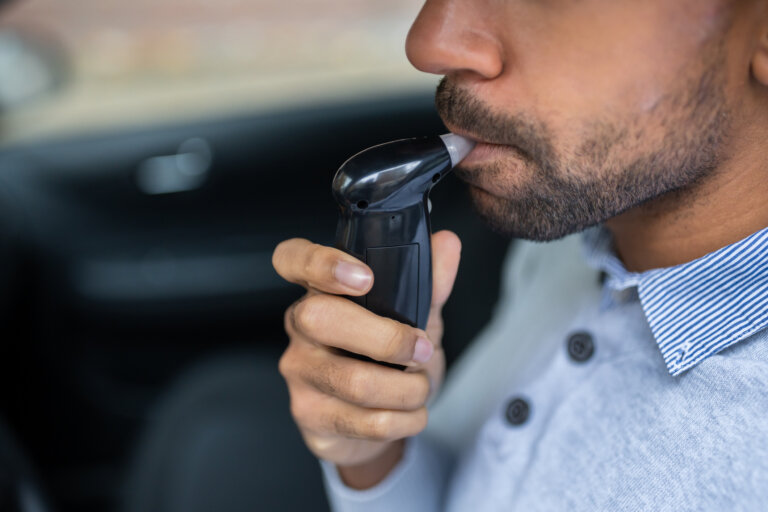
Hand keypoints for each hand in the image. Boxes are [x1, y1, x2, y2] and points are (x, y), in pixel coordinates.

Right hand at [272, 231, 460, 485]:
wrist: (376, 425)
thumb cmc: (388, 361)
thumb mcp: (415, 317)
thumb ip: (430, 282)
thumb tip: (447, 243)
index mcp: (321, 291)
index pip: (292, 260)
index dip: (321, 263)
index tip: (364, 276)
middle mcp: (300, 327)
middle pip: (320, 318)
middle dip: (386, 338)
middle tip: (421, 349)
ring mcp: (300, 372)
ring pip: (354, 381)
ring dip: (408, 389)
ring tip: (420, 386)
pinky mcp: (310, 416)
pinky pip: (365, 421)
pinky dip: (405, 419)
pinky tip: (411, 413)